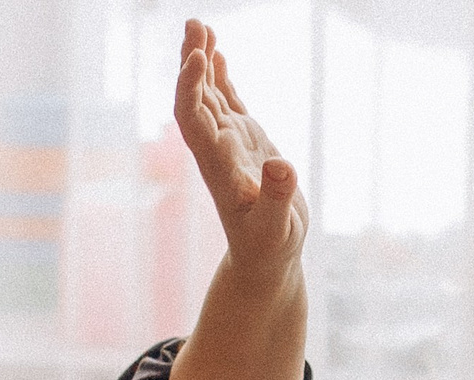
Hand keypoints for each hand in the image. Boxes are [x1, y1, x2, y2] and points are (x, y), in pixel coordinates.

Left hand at [176, 19, 307, 277]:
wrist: (266, 260)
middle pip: (195, 99)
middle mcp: (217, 150)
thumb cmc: (270, 249)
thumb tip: (282, 166)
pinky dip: (220, 78)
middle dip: (192, 61)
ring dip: (203, 61)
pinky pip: (226, 104)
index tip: (200, 59)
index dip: (192, 88)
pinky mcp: (245, 144)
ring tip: (201, 25)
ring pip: (208, 96)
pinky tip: (217, 53)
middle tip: (195, 25)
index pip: (193, 121)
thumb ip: (277, 198)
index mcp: (218, 167)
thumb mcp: (277, 229)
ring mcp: (229, 144)